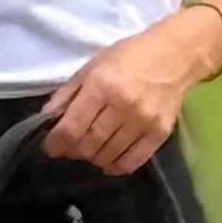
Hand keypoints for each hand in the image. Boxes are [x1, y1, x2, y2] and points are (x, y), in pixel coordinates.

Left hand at [41, 11, 220, 175]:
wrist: (175, 55)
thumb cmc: (129, 56)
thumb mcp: (91, 66)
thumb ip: (67, 93)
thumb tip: (47, 119)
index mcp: (101, 87)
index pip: (71, 128)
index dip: (56, 143)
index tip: (50, 147)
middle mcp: (122, 106)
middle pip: (89, 144)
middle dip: (73, 151)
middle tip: (70, 148)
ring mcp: (143, 122)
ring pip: (108, 155)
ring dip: (93, 158)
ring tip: (89, 150)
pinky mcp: (160, 133)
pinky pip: (133, 161)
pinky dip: (116, 167)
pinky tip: (109, 161)